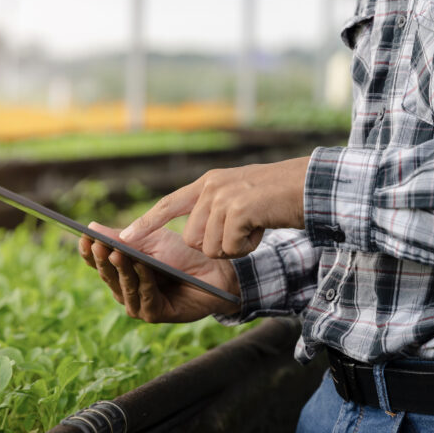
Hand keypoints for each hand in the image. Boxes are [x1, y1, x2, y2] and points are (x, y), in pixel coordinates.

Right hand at [78, 222, 240, 322]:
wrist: (215, 271)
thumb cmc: (182, 254)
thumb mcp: (150, 240)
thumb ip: (123, 237)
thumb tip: (91, 227)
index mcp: (122, 271)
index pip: (98, 262)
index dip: (89, 251)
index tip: (83, 236)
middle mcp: (126, 289)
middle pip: (107, 275)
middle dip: (102, 259)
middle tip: (96, 244)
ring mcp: (139, 304)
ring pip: (123, 287)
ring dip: (120, 270)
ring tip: (115, 253)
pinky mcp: (155, 314)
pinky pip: (144, 296)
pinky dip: (142, 280)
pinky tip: (140, 266)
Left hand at [119, 158, 309, 258]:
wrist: (309, 187)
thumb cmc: (277, 198)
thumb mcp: (239, 197)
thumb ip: (214, 209)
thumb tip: (193, 241)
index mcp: (208, 183)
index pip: (168, 204)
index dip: (146, 223)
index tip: (124, 238)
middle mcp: (211, 187)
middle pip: (192, 239)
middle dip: (216, 246)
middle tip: (242, 233)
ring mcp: (223, 198)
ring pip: (209, 247)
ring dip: (233, 248)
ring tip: (253, 229)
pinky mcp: (237, 211)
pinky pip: (228, 248)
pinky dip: (246, 248)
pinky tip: (260, 231)